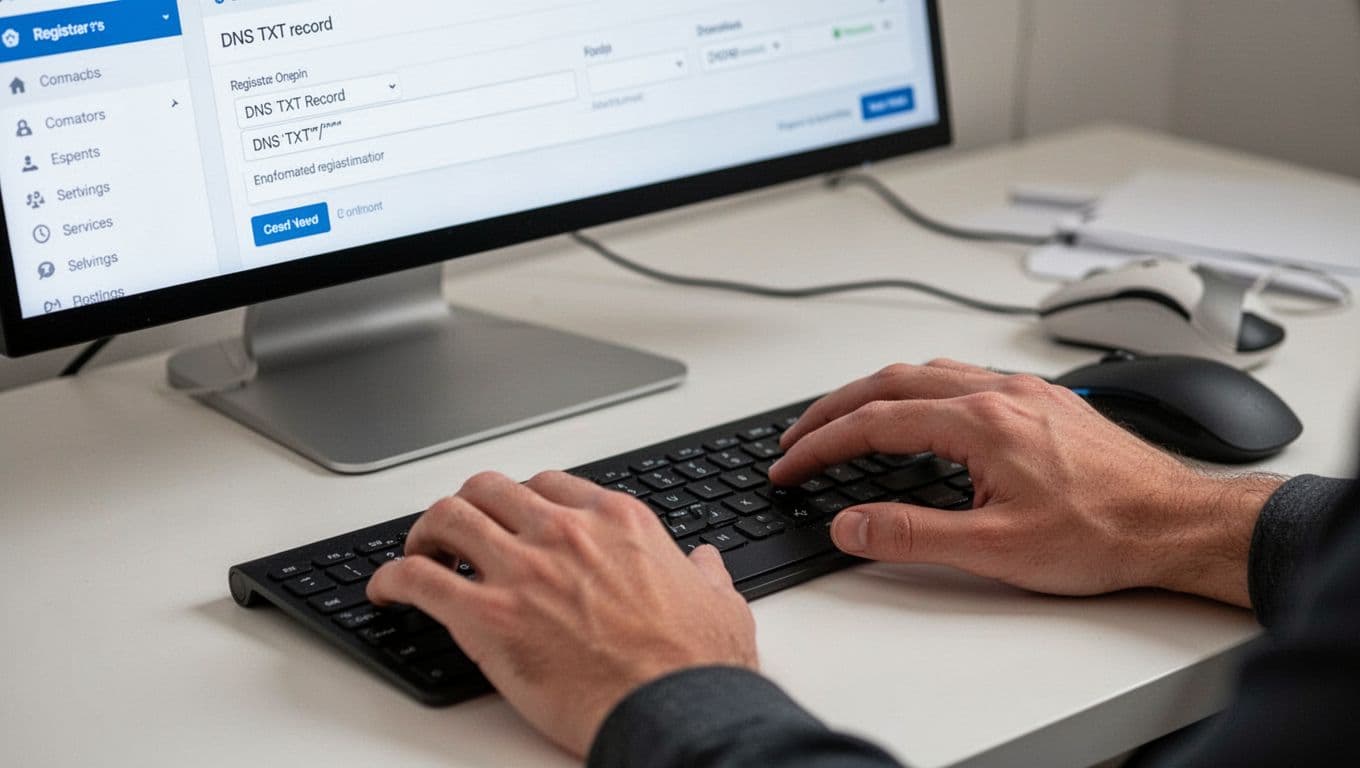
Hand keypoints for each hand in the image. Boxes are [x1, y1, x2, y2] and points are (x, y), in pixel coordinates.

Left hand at [367, 471, 756, 756]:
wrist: (675, 708)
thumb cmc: (696, 663)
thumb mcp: (720, 602)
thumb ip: (705, 573)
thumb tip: (705, 562)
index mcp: (616, 521)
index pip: (549, 486)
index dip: (522, 502)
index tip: (513, 519)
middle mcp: (564, 532)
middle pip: (491, 489)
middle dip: (470, 507)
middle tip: (460, 533)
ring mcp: (522, 569)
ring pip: (447, 517)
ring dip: (425, 531)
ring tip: (419, 552)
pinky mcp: (487, 616)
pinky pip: (417, 579)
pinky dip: (390, 578)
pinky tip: (385, 591)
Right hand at [770, 360, 1282, 606]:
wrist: (1179, 524)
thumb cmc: (1105, 534)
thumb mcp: (996, 550)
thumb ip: (910, 536)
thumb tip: (848, 525)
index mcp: (982, 422)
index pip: (875, 422)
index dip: (822, 444)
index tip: (790, 463)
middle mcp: (1000, 393)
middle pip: (891, 381)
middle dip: (834, 408)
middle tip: (798, 437)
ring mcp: (1025, 392)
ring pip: (927, 371)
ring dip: (874, 392)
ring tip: (845, 419)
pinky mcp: (1045, 402)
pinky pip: (963, 376)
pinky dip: (918, 388)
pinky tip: (920, 412)